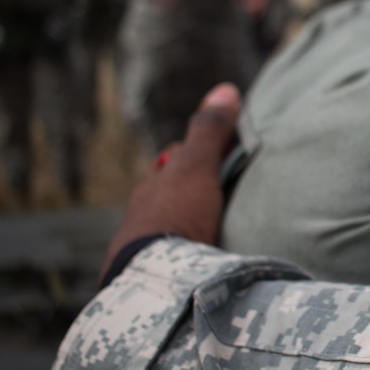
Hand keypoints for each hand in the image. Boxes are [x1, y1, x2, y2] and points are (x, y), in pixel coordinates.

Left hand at [99, 83, 240, 281]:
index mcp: (152, 187)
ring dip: (192, 223)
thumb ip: (210, 131)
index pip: (174, 161)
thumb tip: (226, 89)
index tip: (222, 153)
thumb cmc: (174, 216)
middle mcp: (144, 214)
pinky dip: (191, 251)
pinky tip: (208, 257)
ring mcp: (147, 248)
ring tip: (221, 229)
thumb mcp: (197, 166)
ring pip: (172, 225)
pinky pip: (176, 255)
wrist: (155, 280)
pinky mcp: (155, 277)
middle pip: (172, 194)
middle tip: (224, 192)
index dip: (197, 153)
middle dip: (193, 190)